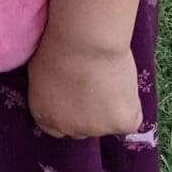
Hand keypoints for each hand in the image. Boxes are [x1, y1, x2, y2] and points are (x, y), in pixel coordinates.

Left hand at [27, 39, 141, 140]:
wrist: (85, 41)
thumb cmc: (59, 45)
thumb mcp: (41, 72)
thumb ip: (50, 91)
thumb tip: (59, 90)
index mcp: (44, 116)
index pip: (57, 127)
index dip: (69, 112)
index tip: (77, 97)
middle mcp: (68, 129)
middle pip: (82, 129)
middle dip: (89, 113)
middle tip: (96, 87)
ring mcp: (96, 130)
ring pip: (108, 123)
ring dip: (111, 108)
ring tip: (110, 78)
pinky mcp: (121, 125)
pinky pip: (130, 119)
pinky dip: (130, 105)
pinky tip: (123, 85)